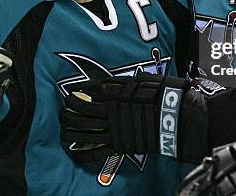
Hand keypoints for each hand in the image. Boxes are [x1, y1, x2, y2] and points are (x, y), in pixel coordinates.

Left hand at [60, 72, 190, 161]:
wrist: (173, 116)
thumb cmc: (160, 95)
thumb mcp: (140, 80)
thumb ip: (120, 83)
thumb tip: (104, 83)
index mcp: (114, 95)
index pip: (89, 93)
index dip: (77, 93)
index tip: (69, 93)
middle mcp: (110, 112)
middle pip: (82, 112)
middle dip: (69, 111)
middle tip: (63, 111)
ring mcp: (113, 130)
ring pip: (85, 130)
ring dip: (71, 130)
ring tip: (63, 129)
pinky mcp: (118, 145)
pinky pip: (96, 151)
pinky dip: (83, 154)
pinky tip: (74, 153)